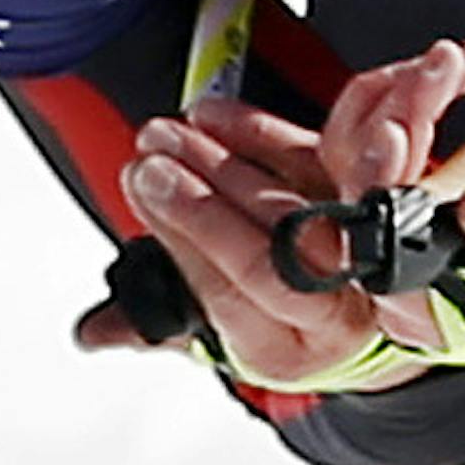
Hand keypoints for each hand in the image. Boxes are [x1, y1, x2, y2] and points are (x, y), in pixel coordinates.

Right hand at [76, 100, 389, 386]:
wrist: (369, 316)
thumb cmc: (279, 320)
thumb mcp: (218, 339)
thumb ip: (159, 329)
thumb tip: (95, 330)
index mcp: (282, 347)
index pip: (227, 290)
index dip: (184, 236)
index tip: (145, 189)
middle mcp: (326, 305)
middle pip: (264, 248)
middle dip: (201, 200)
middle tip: (154, 162)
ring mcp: (352, 253)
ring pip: (292, 200)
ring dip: (226, 159)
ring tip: (173, 134)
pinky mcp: (366, 203)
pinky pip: (316, 162)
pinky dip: (262, 133)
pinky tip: (216, 116)